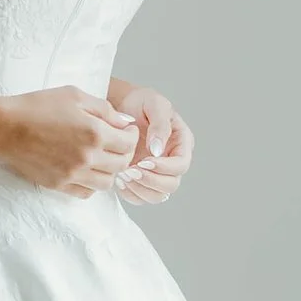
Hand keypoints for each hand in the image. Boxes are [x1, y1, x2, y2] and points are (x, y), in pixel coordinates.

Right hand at [0, 87, 139, 197]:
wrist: (5, 127)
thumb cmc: (37, 106)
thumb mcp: (74, 95)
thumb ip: (104, 109)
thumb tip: (124, 122)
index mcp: (95, 133)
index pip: (129, 144)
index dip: (132, 136)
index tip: (126, 131)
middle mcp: (87, 157)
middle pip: (121, 165)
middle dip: (124, 153)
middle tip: (118, 144)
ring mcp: (73, 174)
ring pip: (107, 183)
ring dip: (109, 171)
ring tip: (102, 158)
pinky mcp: (59, 184)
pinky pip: (86, 193)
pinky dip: (91, 184)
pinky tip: (85, 170)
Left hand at [107, 80, 193, 203]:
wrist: (120, 106)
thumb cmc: (140, 102)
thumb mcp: (154, 103)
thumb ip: (160, 125)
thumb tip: (158, 150)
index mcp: (182, 143)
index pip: (181, 165)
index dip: (164, 167)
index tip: (145, 161)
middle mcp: (172, 161)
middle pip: (170, 185)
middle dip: (150, 180)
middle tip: (131, 170)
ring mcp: (157, 173)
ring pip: (156, 196)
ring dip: (140, 189)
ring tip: (123, 174)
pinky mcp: (141, 180)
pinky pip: (140, 198)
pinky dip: (130, 193)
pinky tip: (119, 179)